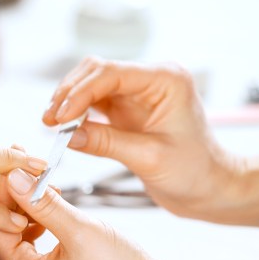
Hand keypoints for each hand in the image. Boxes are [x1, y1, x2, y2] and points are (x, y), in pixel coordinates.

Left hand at [0, 168, 172, 259]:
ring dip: (26, 207)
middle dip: (13, 198)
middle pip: (2, 232)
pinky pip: (29, 241)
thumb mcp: (79, 230)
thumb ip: (43, 203)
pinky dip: (37, 219)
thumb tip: (14, 175)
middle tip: (24, 166)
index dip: (3, 195)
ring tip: (42, 183)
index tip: (14, 164)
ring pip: (15, 234)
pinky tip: (51, 203)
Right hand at [42, 57, 243, 222]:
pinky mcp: (127, 109)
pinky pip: (93, 103)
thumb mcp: (148, 158)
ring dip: (68, 102)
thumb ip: (106, 143)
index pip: (111, 74)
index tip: (58, 118)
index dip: (79, 93)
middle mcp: (150, 80)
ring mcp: (137, 93)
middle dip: (69, 94)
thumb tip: (66, 135)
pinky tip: (63, 128)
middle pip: (96, 71)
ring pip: (91, 84)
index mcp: (166, 81)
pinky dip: (76, 113)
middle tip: (49, 121)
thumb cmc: (193, 172)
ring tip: (51, 125)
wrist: (209, 188)